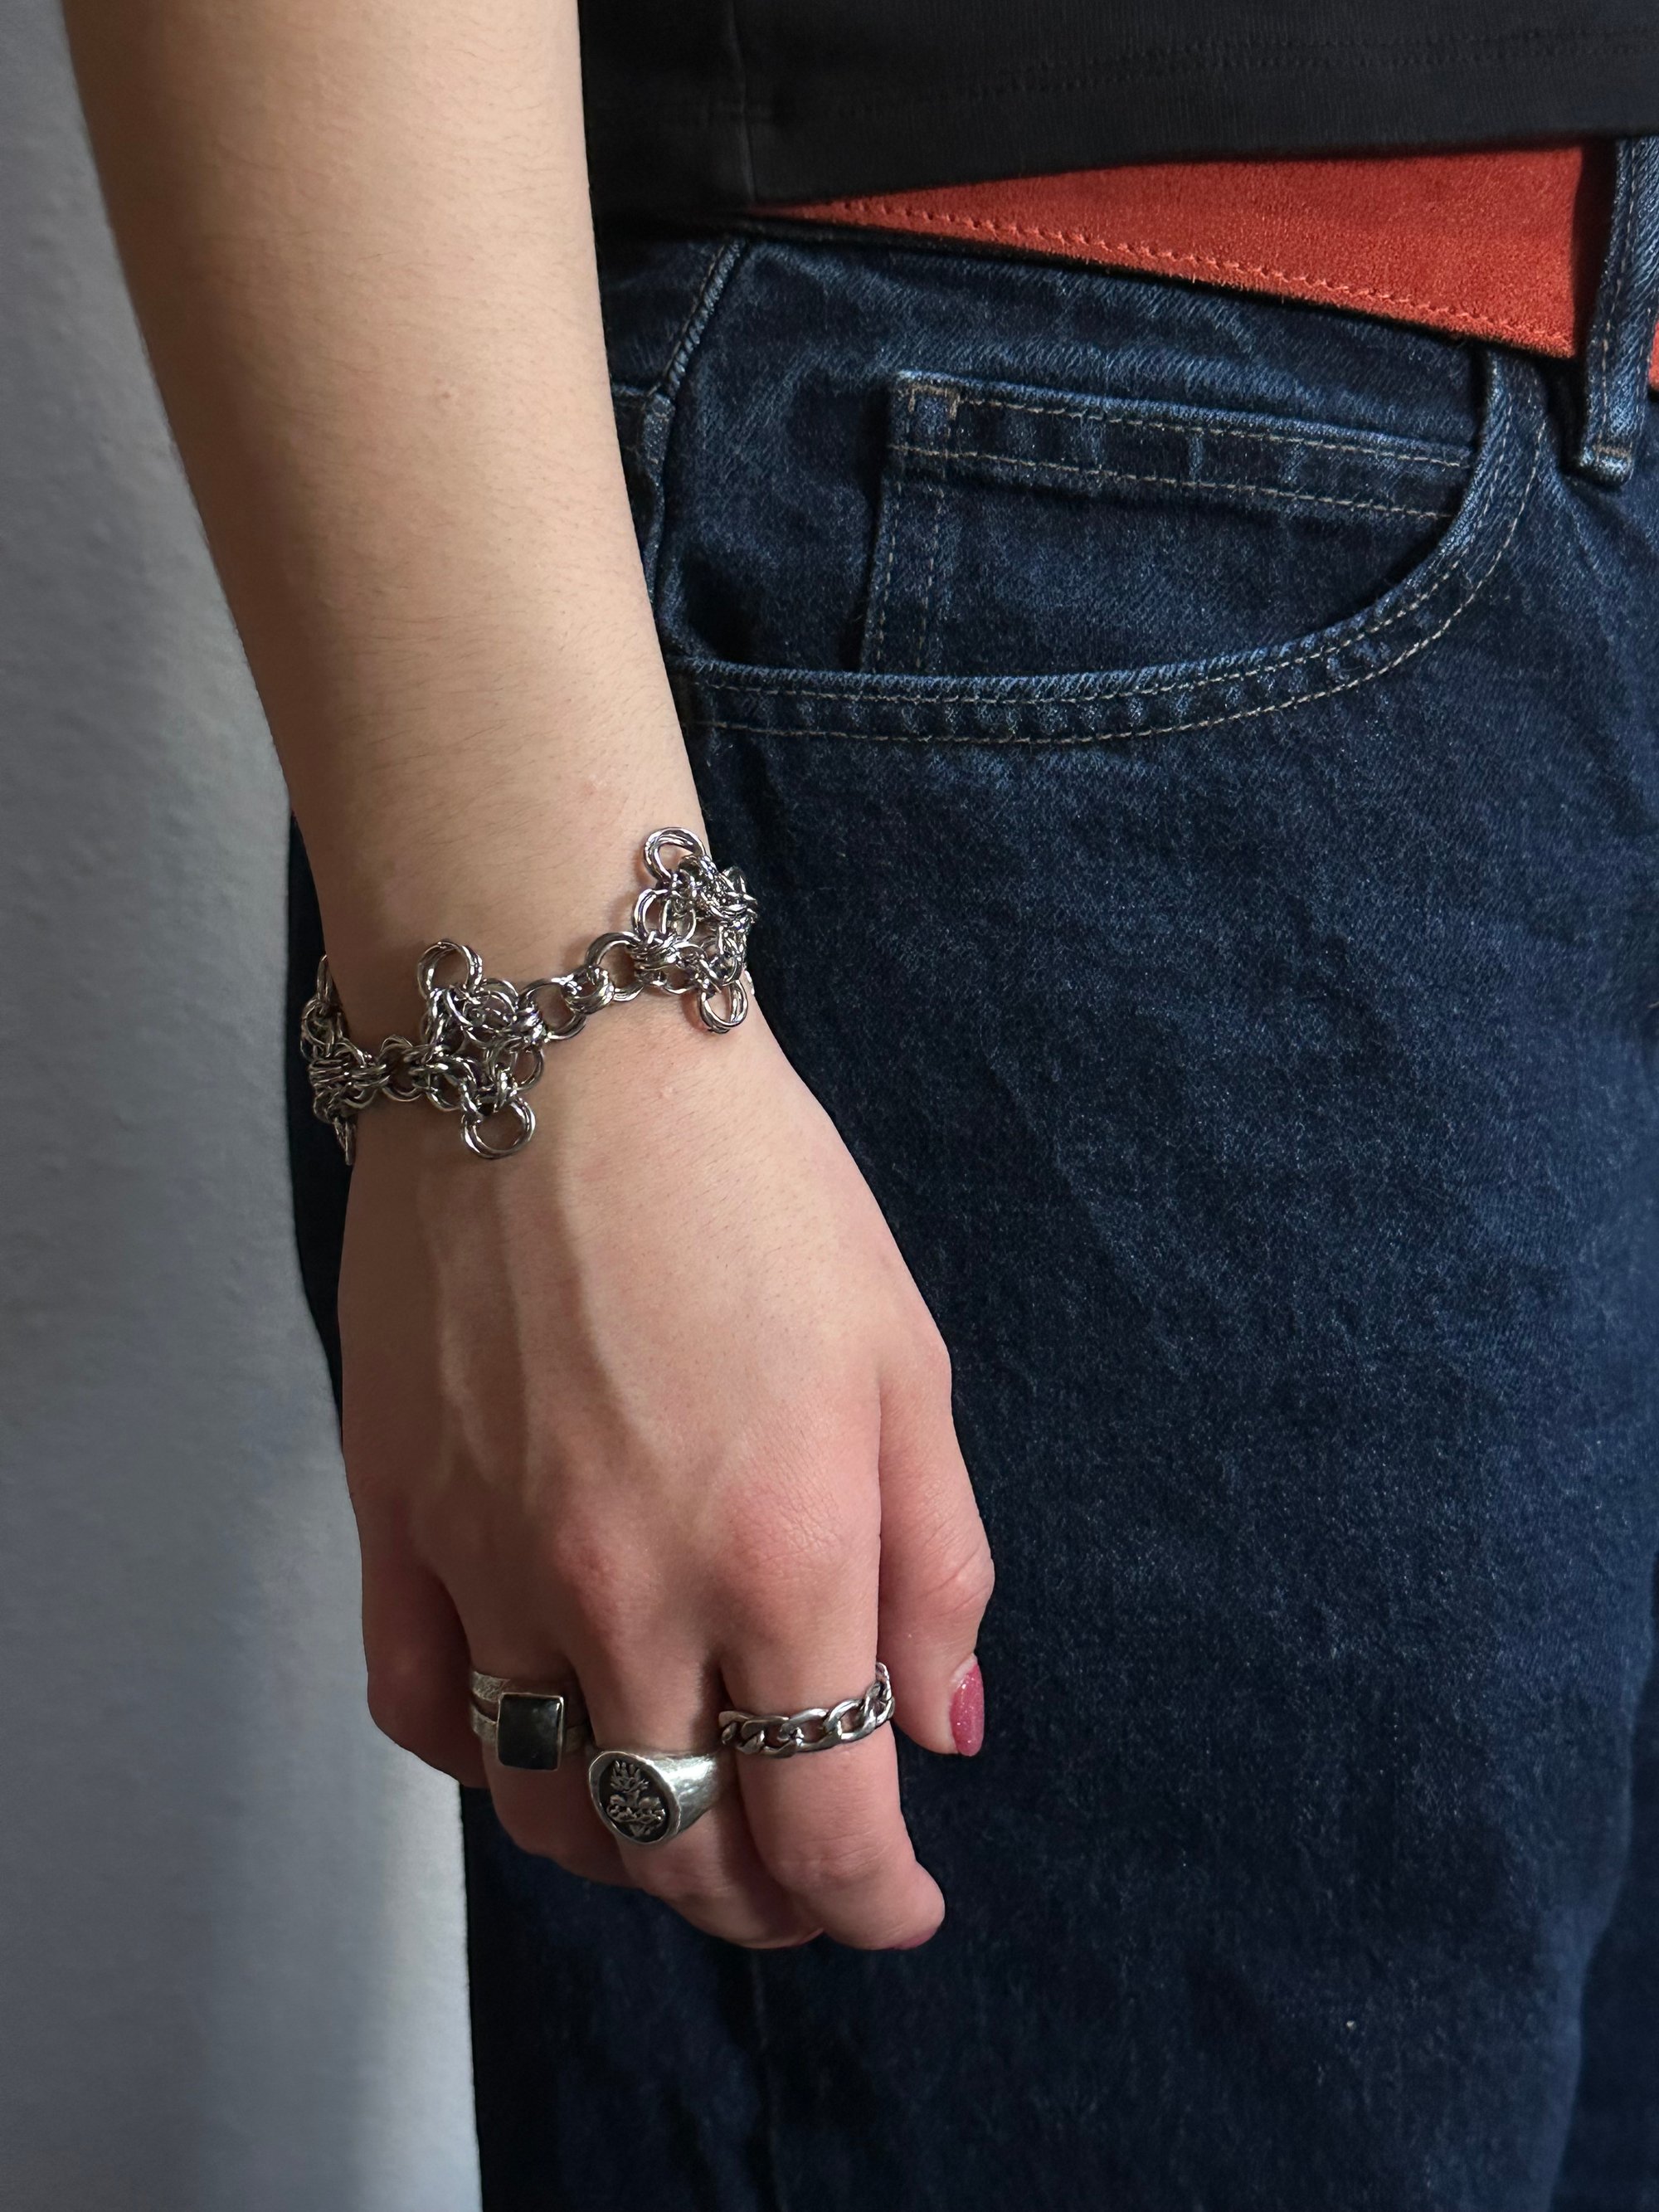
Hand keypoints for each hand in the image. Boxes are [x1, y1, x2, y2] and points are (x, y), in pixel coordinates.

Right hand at [337, 994, 992, 1949]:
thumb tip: (942, 1737)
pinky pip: (421, 1709)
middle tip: (807, 1877)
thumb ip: (937, 1566)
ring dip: (630, 1850)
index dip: (876, 1902)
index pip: (826, 1828)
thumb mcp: (908, 1362)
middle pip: (684, 1846)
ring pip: (549, 1808)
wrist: (563, 1053)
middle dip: (765, 1898)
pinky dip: (486, 1761)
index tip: (902, 1906)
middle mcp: (628, 1591)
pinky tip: (542, 1730)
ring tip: (685, 1811)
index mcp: (784, 1553)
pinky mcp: (394, 1515)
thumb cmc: (761, 1191)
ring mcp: (490, 1561)